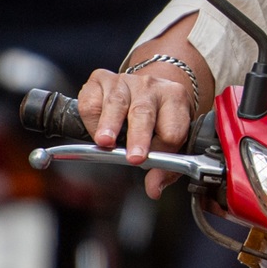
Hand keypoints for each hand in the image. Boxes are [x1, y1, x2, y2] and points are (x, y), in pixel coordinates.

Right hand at [79, 66, 198, 197]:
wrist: (150, 87)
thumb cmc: (160, 117)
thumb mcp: (172, 140)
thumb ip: (165, 168)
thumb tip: (153, 189)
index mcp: (175, 100)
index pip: (172, 128)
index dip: (162, 148)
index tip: (150, 163)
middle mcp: (151, 87)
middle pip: (145, 113)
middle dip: (138, 137)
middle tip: (134, 157)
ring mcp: (125, 81)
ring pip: (116, 103)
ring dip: (109, 124)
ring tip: (105, 142)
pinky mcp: (101, 79)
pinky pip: (91, 99)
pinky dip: (90, 118)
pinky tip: (95, 130)